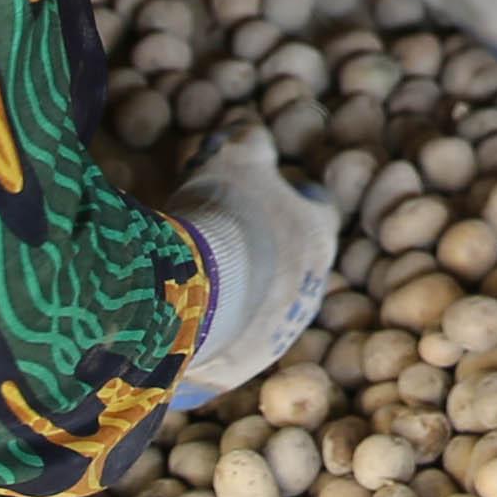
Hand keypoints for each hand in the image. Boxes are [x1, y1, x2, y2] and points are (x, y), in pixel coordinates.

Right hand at [168, 127, 333, 400]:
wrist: (193, 294)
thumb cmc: (222, 216)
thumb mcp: (234, 157)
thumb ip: (249, 142)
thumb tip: (249, 130)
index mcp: (318, 236)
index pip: (317, 209)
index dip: (288, 197)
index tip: (256, 191)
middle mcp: (309, 289)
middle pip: (290, 264)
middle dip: (261, 250)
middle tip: (220, 235)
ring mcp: (279, 333)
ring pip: (262, 307)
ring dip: (237, 293)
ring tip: (193, 276)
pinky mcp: (243, 366)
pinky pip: (227, 343)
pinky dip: (210, 328)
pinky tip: (179, 313)